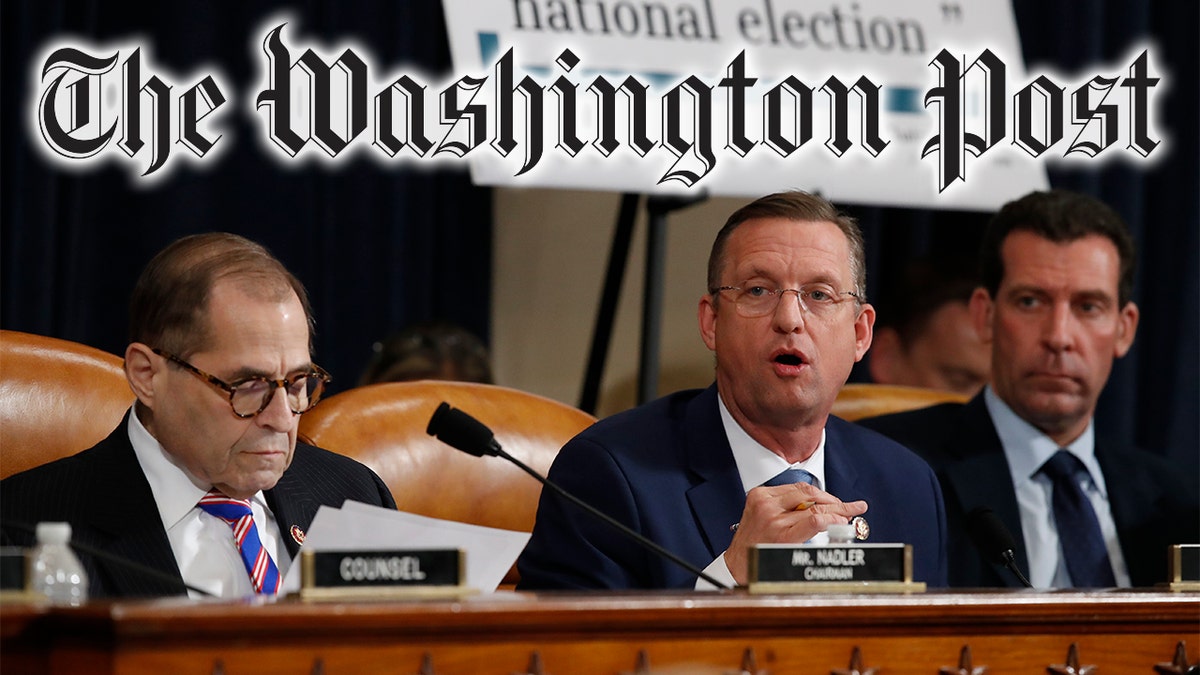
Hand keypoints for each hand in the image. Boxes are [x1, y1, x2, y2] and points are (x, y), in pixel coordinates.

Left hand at [723, 482, 867, 585]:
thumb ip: (813, 536)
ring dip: (823, 496)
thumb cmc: (765, 559)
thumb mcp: (793, 554)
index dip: (836, 517)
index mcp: (780, 535)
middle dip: (836, 504)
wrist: (740, 560)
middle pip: (813, 502)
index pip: (816, 519)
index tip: (848, 519)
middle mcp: (770, 516)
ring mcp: (763, 503)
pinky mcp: (758, 495)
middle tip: (853, 507)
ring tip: (836, 504)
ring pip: (803, 490)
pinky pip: (789, 488)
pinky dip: (803, 493)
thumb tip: (838, 523)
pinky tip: (815, 500)